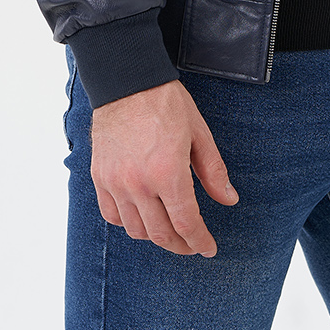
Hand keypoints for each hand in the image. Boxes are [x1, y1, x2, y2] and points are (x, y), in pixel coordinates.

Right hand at [90, 79, 238, 256]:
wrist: (127, 82)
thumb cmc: (166, 103)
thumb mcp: (199, 133)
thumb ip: (213, 171)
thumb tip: (229, 200)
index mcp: (168, 172)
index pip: (186, 223)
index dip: (200, 241)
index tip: (208, 248)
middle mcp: (139, 183)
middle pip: (160, 234)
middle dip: (181, 245)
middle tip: (192, 244)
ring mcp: (116, 182)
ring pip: (135, 230)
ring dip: (155, 236)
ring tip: (169, 229)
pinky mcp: (100, 177)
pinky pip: (112, 215)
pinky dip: (128, 222)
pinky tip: (141, 215)